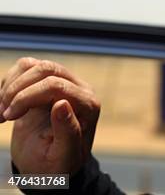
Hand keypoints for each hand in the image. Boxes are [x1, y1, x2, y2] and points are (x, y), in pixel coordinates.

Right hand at [0, 57, 100, 174]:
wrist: (49, 166)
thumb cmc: (58, 163)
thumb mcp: (63, 156)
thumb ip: (67, 132)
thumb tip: (61, 104)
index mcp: (88, 105)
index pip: (56, 85)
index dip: (27, 97)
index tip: (8, 118)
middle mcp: (80, 89)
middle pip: (46, 70)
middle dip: (18, 90)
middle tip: (4, 115)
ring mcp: (64, 82)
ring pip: (35, 66)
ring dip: (12, 86)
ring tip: (3, 112)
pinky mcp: (47, 82)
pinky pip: (26, 68)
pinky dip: (9, 82)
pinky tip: (4, 104)